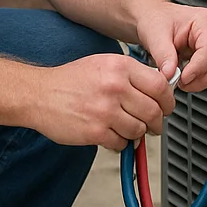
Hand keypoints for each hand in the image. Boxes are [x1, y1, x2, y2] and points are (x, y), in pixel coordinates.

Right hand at [32, 52, 175, 150]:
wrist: (38, 93)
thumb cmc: (71, 80)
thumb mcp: (104, 64)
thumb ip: (132, 76)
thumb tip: (159, 91)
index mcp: (120, 67)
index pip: (160, 86)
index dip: (168, 100)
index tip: (167, 107)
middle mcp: (115, 86)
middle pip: (154, 111)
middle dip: (157, 122)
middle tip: (153, 125)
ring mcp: (105, 110)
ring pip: (140, 129)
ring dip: (137, 133)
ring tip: (125, 128)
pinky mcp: (95, 131)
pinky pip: (121, 143)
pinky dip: (119, 142)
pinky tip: (110, 134)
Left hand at [134, 2, 206, 92]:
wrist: (152, 18)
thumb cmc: (155, 19)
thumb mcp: (155, 35)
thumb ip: (163, 55)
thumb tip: (170, 74)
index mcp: (205, 21)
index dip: (198, 68)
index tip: (183, 78)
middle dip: (203, 78)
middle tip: (183, 83)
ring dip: (202, 81)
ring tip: (182, 81)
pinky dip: (200, 80)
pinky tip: (184, 78)